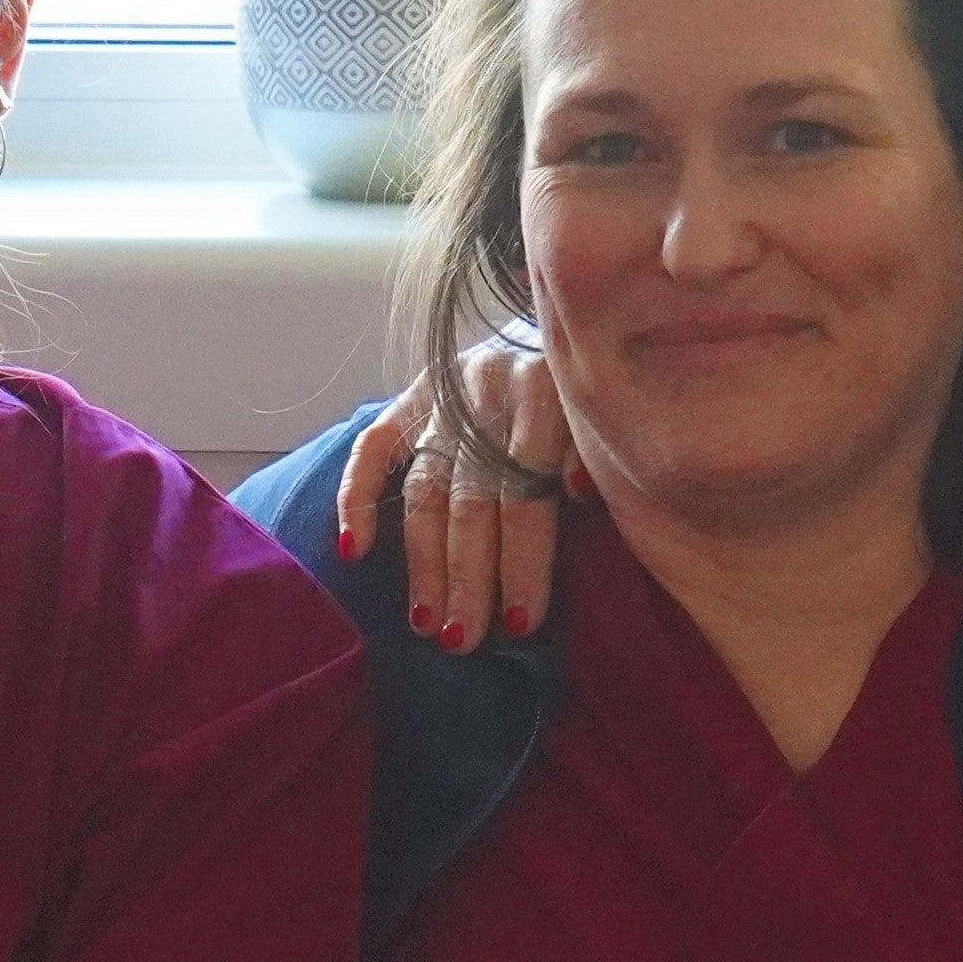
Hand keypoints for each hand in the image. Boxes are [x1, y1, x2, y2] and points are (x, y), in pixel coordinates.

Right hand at [333, 336, 569, 648]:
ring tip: (426, 622)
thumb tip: (580, 491)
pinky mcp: (410, 394)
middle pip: (472, 496)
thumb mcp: (609, 422)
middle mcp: (490, 385)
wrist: (571, 323)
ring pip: (425, 486)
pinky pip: (373, 447)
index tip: (521, 621)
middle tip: (463, 638)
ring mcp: (444, 390)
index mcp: (548, 390)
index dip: (522, 558)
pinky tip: (354, 551)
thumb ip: (598, 454)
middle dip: (468, 575)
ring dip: (423, 561)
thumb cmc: (595, 402)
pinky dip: (357, 498)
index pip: (527, 489)